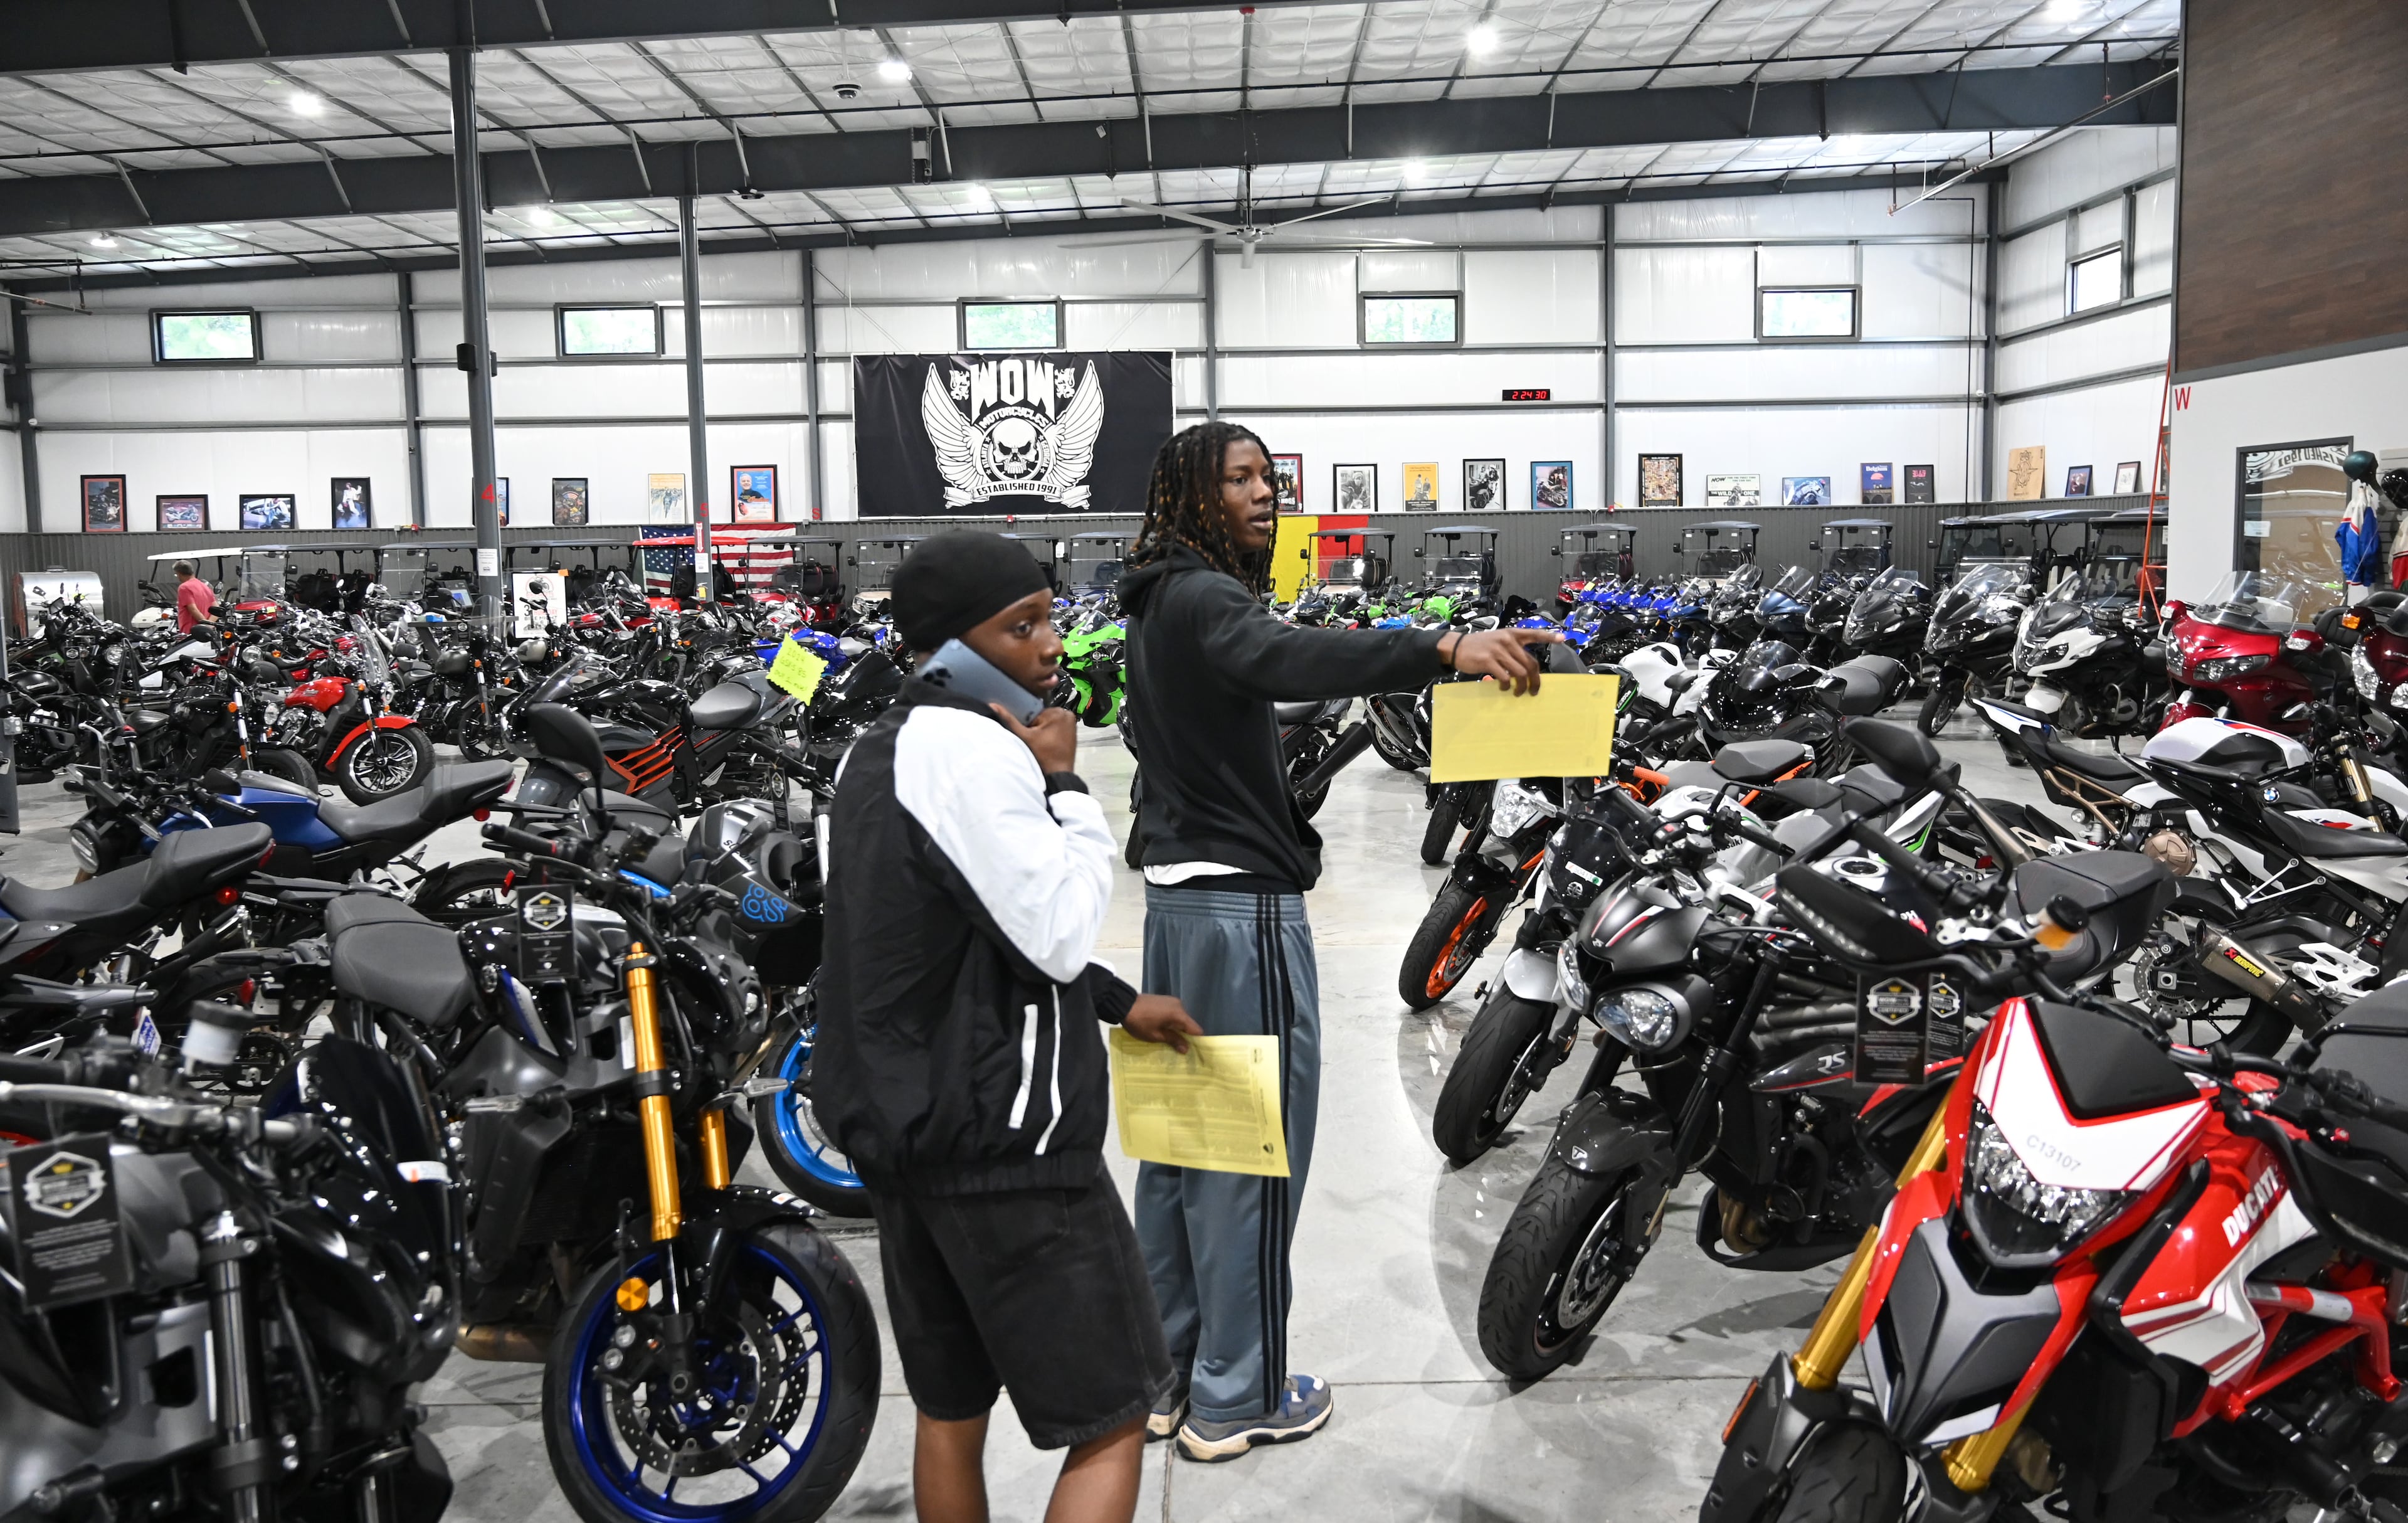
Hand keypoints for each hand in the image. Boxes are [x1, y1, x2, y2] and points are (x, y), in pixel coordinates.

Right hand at [994, 702, 1076, 773]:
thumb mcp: (1024, 736)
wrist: (1058, 774)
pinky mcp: (1072, 733)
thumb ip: (1009, 720)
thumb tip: (993, 705)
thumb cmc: (1043, 756)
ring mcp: (1071, 724)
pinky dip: (1048, 735)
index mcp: (1058, 712)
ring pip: (1047, 723)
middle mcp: (1068, 715)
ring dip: (1041, 731)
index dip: (1027, 723)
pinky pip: (1055, 729)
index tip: (1027, 734)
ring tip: (1039, 743)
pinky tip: (1045, 744)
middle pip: (1041, 717)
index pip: (1035, 712)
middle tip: (1033, 740)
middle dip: (1035, 727)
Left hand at [1123, 994, 1201, 1053]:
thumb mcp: (1155, 1035)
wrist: (1123, 1004)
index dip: (1196, 1040)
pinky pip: (1174, 1013)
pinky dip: (1171, 1021)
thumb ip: (1173, 1040)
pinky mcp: (1165, 999)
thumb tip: (1186, 1049)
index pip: (1196, 1029)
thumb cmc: (1139, 1022)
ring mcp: (1172, 1001)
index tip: (1191, 1050)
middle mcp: (1179, 1005)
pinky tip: (1162, 1027)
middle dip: (1184, 1035)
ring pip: (1181, 1018)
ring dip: (1176, 1028)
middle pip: (1188, 1024)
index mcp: (1178, 1014)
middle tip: (1176, 1046)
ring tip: (1167, 1037)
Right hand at [1444, 629, 1564, 695]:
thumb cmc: (1479, 646)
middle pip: (1531, 663)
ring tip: (1518, 692)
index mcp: (1512, 634)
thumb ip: (1512, 650)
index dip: (1549, 637)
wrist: (1457, 647)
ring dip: (1521, 686)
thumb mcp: (1497, 641)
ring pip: (1520, 672)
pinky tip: (1504, 688)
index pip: (1534, 634)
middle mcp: (1508, 640)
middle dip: (1535, 680)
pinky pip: (1505, 677)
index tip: (1562, 639)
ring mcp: (1498, 650)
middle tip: (1533, 691)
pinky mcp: (1488, 660)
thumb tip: (1526, 670)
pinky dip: (1507, 686)